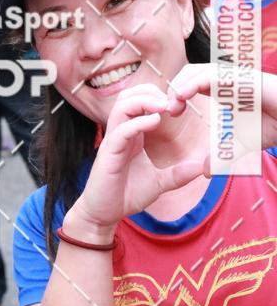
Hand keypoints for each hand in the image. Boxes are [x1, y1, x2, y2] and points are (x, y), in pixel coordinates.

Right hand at [66, 82, 205, 232]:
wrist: (104, 214)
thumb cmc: (126, 195)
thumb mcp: (159, 182)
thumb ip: (178, 174)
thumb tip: (200, 168)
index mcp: (131, 135)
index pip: (137, 101)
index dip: (155, 96)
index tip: (177, 104)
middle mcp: (120, 133)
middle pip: (127, 96)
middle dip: (148, 91)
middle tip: (170, 100)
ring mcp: (113, 141)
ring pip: (122, 107)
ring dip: (143, 101)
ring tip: (163, 106)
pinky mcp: (109, 154)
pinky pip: (121, 130)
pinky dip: (138, 122)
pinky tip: (155, 122)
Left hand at [167, 63, 276, 165]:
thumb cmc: (272, 124)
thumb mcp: (240, 144)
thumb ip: (222, 155)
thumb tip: (205, 172)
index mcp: (220, 88)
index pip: (189, 82)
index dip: (176, 94)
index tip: (170, 113)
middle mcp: (223, 78)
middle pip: (187, 73)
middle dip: (173, 89)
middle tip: (167, 111)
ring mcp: (231, 76)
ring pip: (195, 70)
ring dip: (179, 86)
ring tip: (172, 106)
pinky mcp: (239, 78)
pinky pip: (209, 75)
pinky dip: (192, 83)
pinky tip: (183, 97)